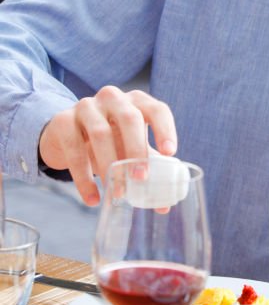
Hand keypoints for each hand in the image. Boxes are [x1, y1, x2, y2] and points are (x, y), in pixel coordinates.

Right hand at [39, 86, 176, 206]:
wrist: (66, 136)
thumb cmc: (109, 140)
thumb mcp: (129, 149)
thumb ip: (148, 170)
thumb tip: (164, 206)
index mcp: (136, 101)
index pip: (156, 109)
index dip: (165, 129)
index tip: (169, 153)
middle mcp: (113, 98)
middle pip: (129, 118)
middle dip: (137, 149)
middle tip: (141, 178)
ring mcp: (86, 106)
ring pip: (100, 133)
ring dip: (111, 166)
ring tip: (118, 193)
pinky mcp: (63, 121)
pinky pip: (75, 149)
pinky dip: (83, 178)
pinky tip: (93, 198)